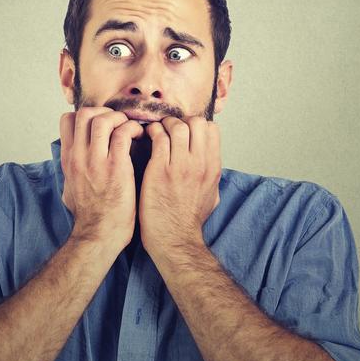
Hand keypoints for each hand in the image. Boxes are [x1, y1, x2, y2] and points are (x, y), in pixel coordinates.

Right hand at [59, 108, 144, 249]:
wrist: (98, 235)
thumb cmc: (89, 216)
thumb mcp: (69, 189)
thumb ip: (71, 172)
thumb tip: (71, 163)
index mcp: (68, 159)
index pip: (67, 120)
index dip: (87, 115)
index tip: (103, 123)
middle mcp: (79, 156)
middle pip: (84, 113)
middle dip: (104, 111)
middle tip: (119, 122)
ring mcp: (96, 161)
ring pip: (103, 119)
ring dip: (120, 118)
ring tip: (130, 128)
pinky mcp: (115, 167)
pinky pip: (123, 133)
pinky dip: (133, 128)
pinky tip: (140, 136)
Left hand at [138, 116, 220, 254]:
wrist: (174, 240)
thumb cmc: (189, 220)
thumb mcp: (212, 195)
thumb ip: (211, 175)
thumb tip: (210, 161)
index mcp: (213, 168)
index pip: (212, 129)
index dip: (196, 125)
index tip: (185, 131)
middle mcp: (199, 164)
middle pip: (196, 122)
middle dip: (181, 120)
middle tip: (169, 128)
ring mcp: (180, 166)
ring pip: (177, 126)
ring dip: (164, 124)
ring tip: (156, 131)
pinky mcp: (160, 170)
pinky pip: (158, 137)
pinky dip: (152, 132)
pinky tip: (146, 137)